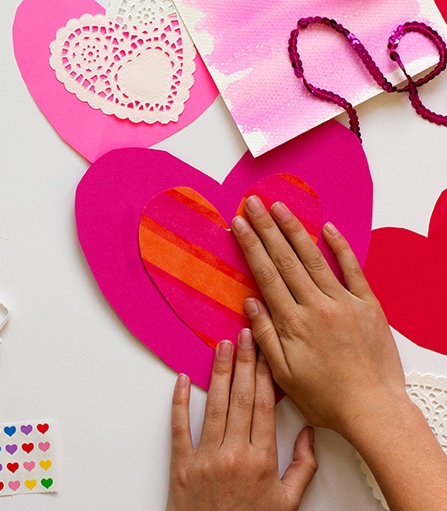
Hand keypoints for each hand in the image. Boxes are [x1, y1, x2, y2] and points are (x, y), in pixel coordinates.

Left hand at [166, 330, 316, 510]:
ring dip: (218, 372)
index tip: (267, 349)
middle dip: (245, 362)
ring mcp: (206, 460)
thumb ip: (303, 467)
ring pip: (213, 405)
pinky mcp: (181, 466)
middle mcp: (234, 455)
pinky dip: (179, 401)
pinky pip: (179, 427)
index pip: (264, 406)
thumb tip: (310, 434)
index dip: (265, 374)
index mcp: (262, 462)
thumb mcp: (288, 505)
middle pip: (240, 398)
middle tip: (246, 333)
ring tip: (222, 345)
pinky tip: (181, 379)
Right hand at [231, 197, 406, 440]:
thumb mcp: (285, 376)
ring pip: (314, 257)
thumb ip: (264, 337)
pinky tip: (326, 227)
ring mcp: (343, 302)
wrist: (374, 410)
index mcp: (292, 323)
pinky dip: (339, 246)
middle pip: (285, 258)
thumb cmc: (326, 399)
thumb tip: (249, 303)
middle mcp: (316, 306)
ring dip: (294, 229)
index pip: (266, 274)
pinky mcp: (367, 304)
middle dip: (266, 227)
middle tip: (253, 203)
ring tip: (279, 206)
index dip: (251, 246)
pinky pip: (352, 269)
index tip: (239, 223)